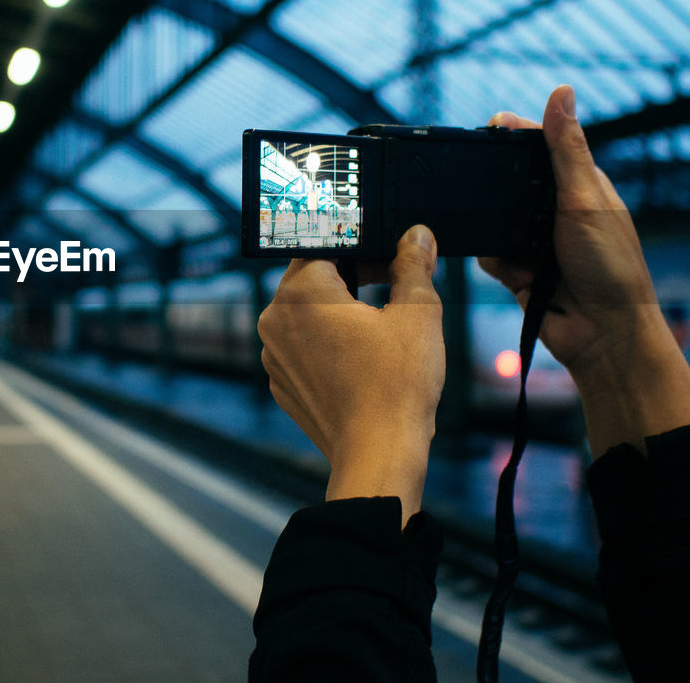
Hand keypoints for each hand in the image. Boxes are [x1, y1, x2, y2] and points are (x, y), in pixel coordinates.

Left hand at [258, 225, 443, 523]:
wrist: (378, 455)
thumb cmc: (397, 385)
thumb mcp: (417, 313)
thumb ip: (412, 265)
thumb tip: (416, 235)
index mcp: (299, 294)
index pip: (323, 243)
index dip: (359, 241)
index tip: (388, 251)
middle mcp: (273, 320)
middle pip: (310, 276)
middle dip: (350, 272)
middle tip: (391, 277)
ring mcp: (273, 355)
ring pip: (304, 312)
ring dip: (337, 306)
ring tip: (379, 317)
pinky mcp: (281, 382)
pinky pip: (300, 346)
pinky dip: (326, 340)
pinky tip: (361, 353)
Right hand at [479, 85, 689, 455]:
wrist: (603, 334)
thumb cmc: (610, 265)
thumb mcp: (586, 199)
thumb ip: (567, 149)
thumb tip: (563, 91)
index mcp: (580, 185)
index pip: (542, 144)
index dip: (514, 132)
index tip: (489, 126)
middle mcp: (556, 209)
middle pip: (511, 180)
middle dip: (496, 186)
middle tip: (476, 182)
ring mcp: (535, 240)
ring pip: (495, 217)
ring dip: (498, 231)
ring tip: (512, 245)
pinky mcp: (518, 269)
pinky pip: (489, 253)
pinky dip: (496, 261)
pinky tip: (516, 273)